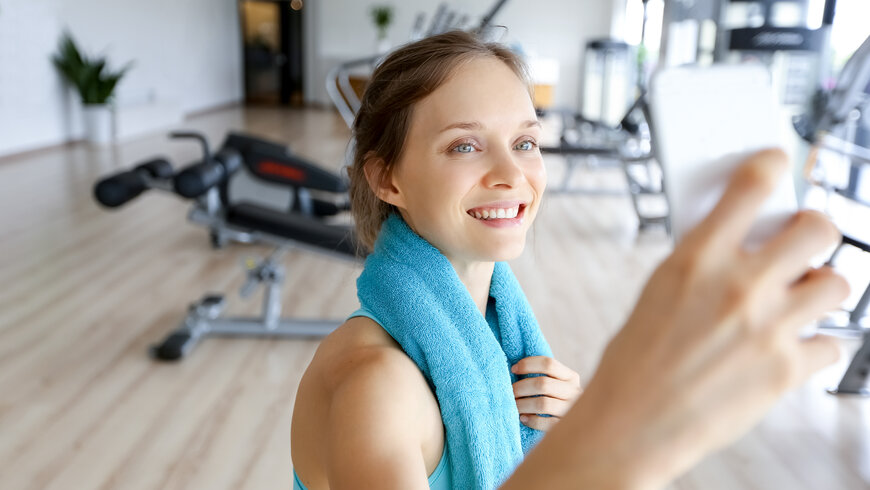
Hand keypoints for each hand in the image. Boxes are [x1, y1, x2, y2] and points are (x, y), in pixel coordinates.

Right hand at [501, 149, 849, 489]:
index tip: (777, 161)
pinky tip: (790, 346)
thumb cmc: (636, 358)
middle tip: (804, 239)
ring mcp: (769, 326)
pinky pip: (832, 343)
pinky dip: (815, 344)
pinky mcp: (787, 368)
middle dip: (815, 229)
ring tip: (798, 298)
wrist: (633, 422)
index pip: (751, 185)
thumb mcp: (659, 291)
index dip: (771, 163)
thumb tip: (746, 241)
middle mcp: (739, 284)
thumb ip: (705, 261)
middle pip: (819, 227)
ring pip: (837, 283)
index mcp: (697, 257)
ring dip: (821, 288)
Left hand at [511, 356, 582, 431]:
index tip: (513, 369)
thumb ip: (542, 376)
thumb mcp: (556, 384)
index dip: (528, 364)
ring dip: (523, 404)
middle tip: (510, 392)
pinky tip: (523, 418)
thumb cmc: (555, 400)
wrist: (574, 426)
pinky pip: (546, 423)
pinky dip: (531, 420)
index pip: (548, 364)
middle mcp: (574, 392)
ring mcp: (571, 410)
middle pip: (543, 384)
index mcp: (570, 377)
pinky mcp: (566, 426)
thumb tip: (514, 368)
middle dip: (521, 387)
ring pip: (543, 404)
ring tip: (514, 406)